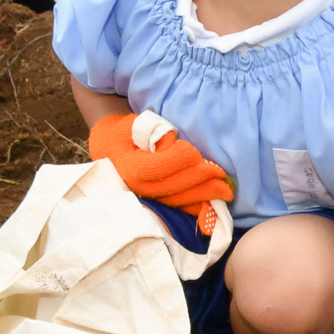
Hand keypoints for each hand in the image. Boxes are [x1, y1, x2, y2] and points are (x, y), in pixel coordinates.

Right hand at [88, 112, 233, 231]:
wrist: (108, 151)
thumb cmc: (123, 134)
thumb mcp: (131, 124)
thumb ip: (150, 129)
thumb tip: (170, 141)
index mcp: (131, 167)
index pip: (161, 166)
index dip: (182, 159)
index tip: (195, 151)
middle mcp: (138, 188)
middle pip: (174, 187)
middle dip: (201, 179)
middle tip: (222, 174)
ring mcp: (146, 199)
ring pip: (178, 201)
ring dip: (204, 196)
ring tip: (225, 191)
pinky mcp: (154, 204)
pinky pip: (177, 208)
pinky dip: (196, 208)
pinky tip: (214, 206)